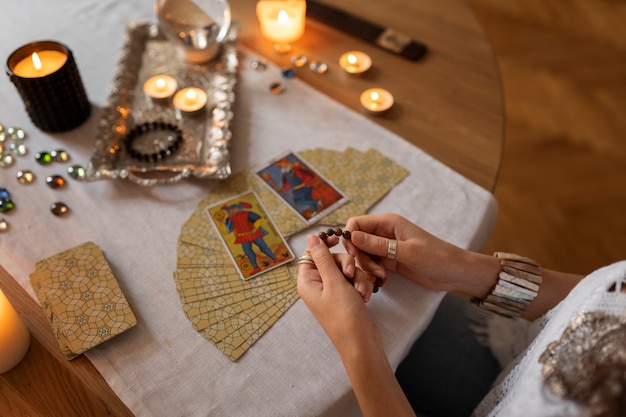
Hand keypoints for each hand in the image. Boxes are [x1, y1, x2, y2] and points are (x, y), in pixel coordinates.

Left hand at [297, 235, 381, 353]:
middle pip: (332, 260)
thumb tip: (311, 237)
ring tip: (361, 293)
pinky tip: (365, 298)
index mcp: (307, 281)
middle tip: (352, 276)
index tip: (340, 239)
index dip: (325, 245)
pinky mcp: (345, 298)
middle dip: (348, 266)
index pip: (312, 253)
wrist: (361, 343)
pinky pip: (354, 282)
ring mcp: (332, 293)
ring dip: (358, 278)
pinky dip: (361, 286)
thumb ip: (323, 257)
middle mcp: (317, 286)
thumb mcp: (334, 282)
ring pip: (346, 271)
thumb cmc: (345, 316)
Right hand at [344, 214, 498, 295]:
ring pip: (363, 255)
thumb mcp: (406, 252)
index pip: (356, 223)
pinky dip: (372, 274)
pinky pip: (372, 265)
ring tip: (381, 277)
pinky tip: (382, 281)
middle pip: (357, 241)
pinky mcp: (390, 261)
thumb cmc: (436, 257)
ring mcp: (386, 248)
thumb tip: (352, 236)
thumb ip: (378, 245)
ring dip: (367, 268)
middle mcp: (384, 233)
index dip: (350, 238)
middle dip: (360, 258)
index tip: (355, 255)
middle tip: (374, 272)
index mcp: (388, 222)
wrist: (455, 273)